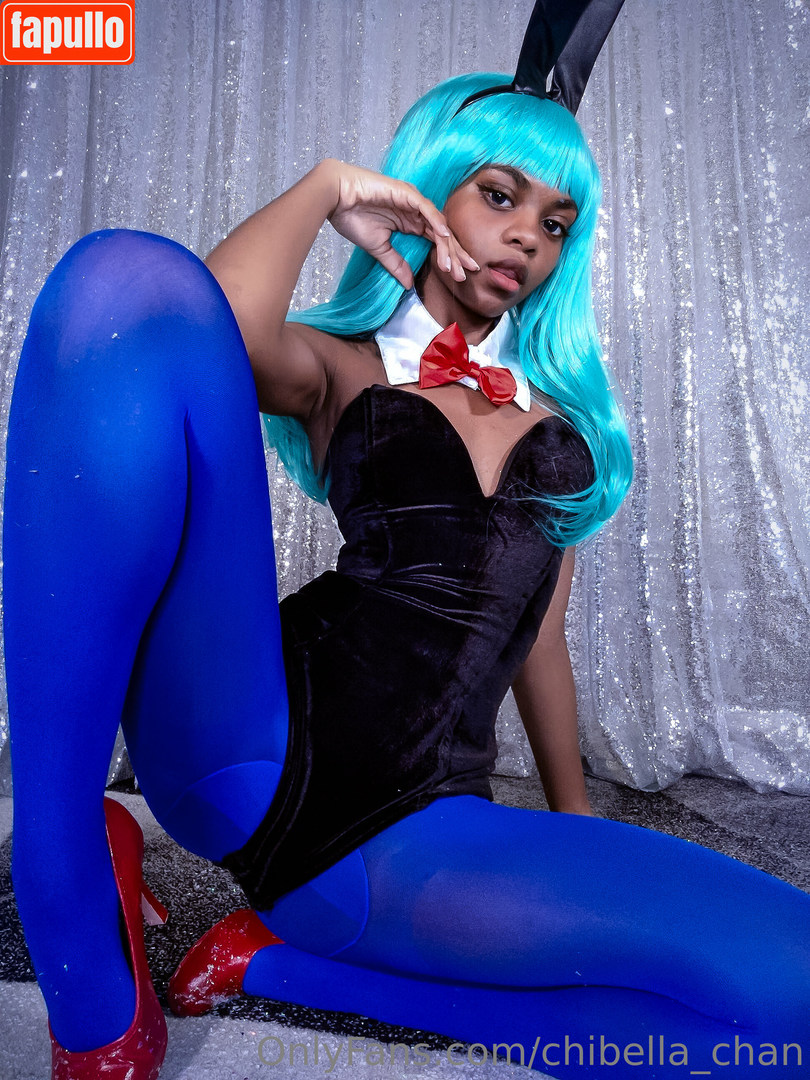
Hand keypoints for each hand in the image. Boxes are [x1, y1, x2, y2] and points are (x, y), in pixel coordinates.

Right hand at [324, 160, 478, 288]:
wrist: (334, 197)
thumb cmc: (352, 217)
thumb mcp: (378, 248)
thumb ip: (395, 264)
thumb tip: (409, 284)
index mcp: (410, 223)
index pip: (437, 242)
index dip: (450, 258)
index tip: (461, 276)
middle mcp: (415, 212)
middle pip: (443, 234)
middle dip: (457, 254)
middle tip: (470, 271)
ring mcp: (412, 201)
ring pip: (437, 224)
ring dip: (447, 245)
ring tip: (454, 265)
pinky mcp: (405, 193)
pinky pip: (426, 209)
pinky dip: (436, 222)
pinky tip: (444, 237)